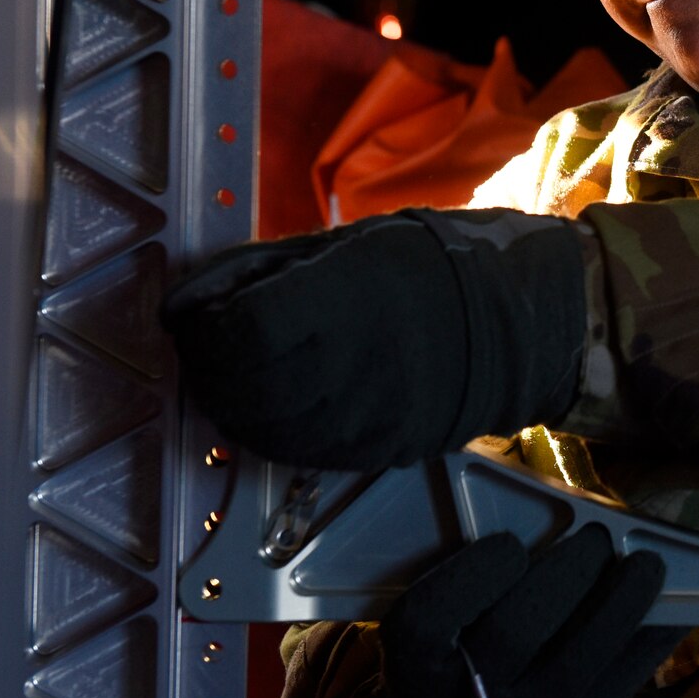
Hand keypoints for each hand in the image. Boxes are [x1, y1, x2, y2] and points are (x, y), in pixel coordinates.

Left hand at [161, 208, 584, 468]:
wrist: (512, 320)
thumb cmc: (426, 267)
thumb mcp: (343, 244)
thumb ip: (262, 271)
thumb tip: (186, 298)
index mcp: (344, 301)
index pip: (240, 331)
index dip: (204, 327)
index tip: (195, 316)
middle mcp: (353, 365)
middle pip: (243, 386)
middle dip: (207, 369)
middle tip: (204, 348)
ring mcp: (367, 416)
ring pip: (263, 430)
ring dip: (231, 407)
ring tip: (234, 377)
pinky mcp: (378, 450)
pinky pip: (300, 453)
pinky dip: (268, 432)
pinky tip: (268, 406)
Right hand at [351, 526, 682, 697]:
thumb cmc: (446, 657)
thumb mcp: (430, 623)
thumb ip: (465, 575)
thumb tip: (540, 506)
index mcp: (411, 662)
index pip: (430, 616)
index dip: (475, 573)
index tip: (509, 542)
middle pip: (515, 633)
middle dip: (565, 574)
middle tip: (594, 537)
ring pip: (575, 663)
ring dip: (621, 603)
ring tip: (645, 564)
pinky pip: (619, 687)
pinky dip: (650, 640)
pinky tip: (669, 606)